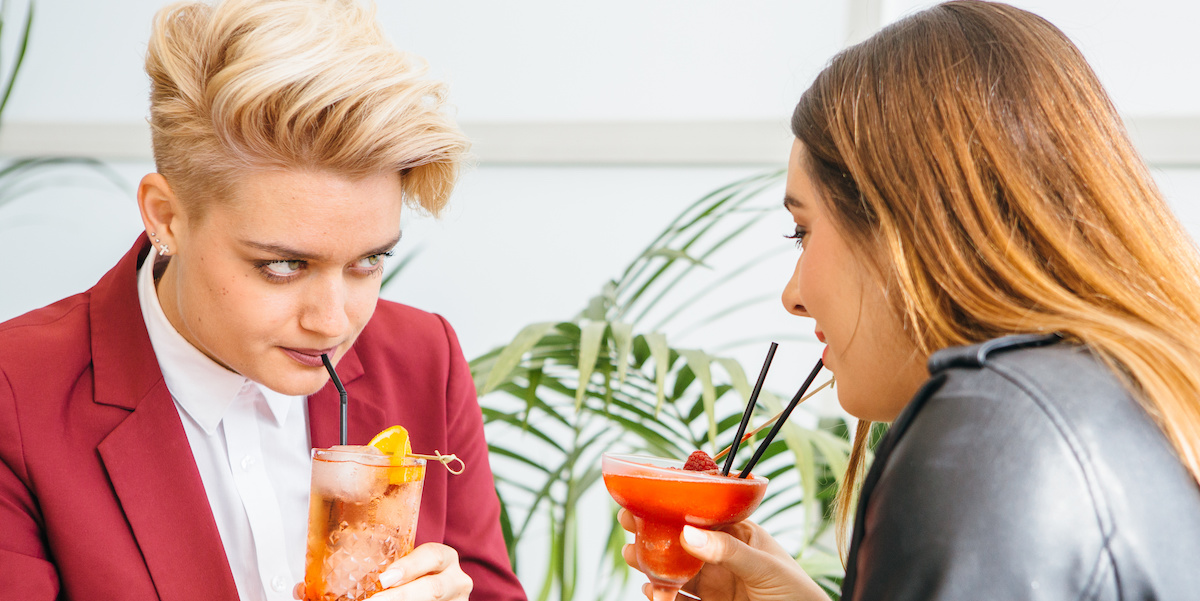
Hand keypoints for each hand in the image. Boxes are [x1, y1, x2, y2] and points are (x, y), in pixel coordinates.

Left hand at [293, 543, 471, 600]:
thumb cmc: (413, 580)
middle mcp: (455, 581)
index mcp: (441, 561)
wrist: (428, 594)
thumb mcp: (396, 570)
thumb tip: (302, 590)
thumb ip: (361, 573)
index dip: (411, 565)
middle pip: (434, 589)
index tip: (384, 578)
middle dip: (403, 596)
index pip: (433, 555)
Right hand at [618, 509, 827, 600]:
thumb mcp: (764, 566)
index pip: (700, 514)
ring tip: (633, 559)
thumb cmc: (798, 593)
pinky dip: (663, 596)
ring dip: (652, 565)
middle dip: (653, 533)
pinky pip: (680, 600)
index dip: (672, 506)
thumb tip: (687, 532)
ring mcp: (716, 583)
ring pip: (676, 571)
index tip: (644, 499)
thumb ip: (727, 550)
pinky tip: (652, 590)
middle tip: (628, 525)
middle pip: (681, 541)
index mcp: (739, 534)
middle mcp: (723, 556)